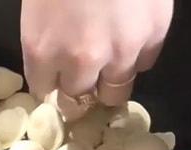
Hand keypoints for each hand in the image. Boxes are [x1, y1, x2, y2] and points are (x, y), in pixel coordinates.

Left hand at [21, 0, 173, 109]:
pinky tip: (130, 34)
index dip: (50, 84)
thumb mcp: (37, 6)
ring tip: (110, 58)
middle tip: (83, 76)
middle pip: (79, 100)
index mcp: (42, 50)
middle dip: (79, 90)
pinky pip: (144, 63)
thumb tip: (55, 64)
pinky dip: (136, 54)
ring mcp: (121, 52)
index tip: (56, 80)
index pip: (44, 91)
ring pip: (116, 90)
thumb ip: (44, 40)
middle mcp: (81, 62)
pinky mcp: (154, 36)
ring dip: (109, 78)